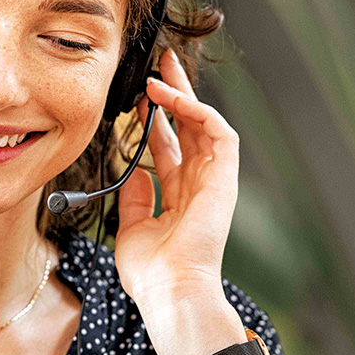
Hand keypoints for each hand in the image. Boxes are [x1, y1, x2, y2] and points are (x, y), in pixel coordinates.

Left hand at [113, 47, 239, 301]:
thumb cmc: (151, 272)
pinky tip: (170, 97)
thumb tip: (133, 170)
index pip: (169, 145)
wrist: (170, 291)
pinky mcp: (224, 178)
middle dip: (175, 94)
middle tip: (160, 63)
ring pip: (204, 123)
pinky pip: (217, 132)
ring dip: (184, 94)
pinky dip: (196, 110)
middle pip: (189, 127)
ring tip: (161, 71)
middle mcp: (199, 183)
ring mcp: (214, 180)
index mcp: (179, 195)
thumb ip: (133, 196)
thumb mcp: (130, 226)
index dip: (155, 119)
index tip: (138, 97)